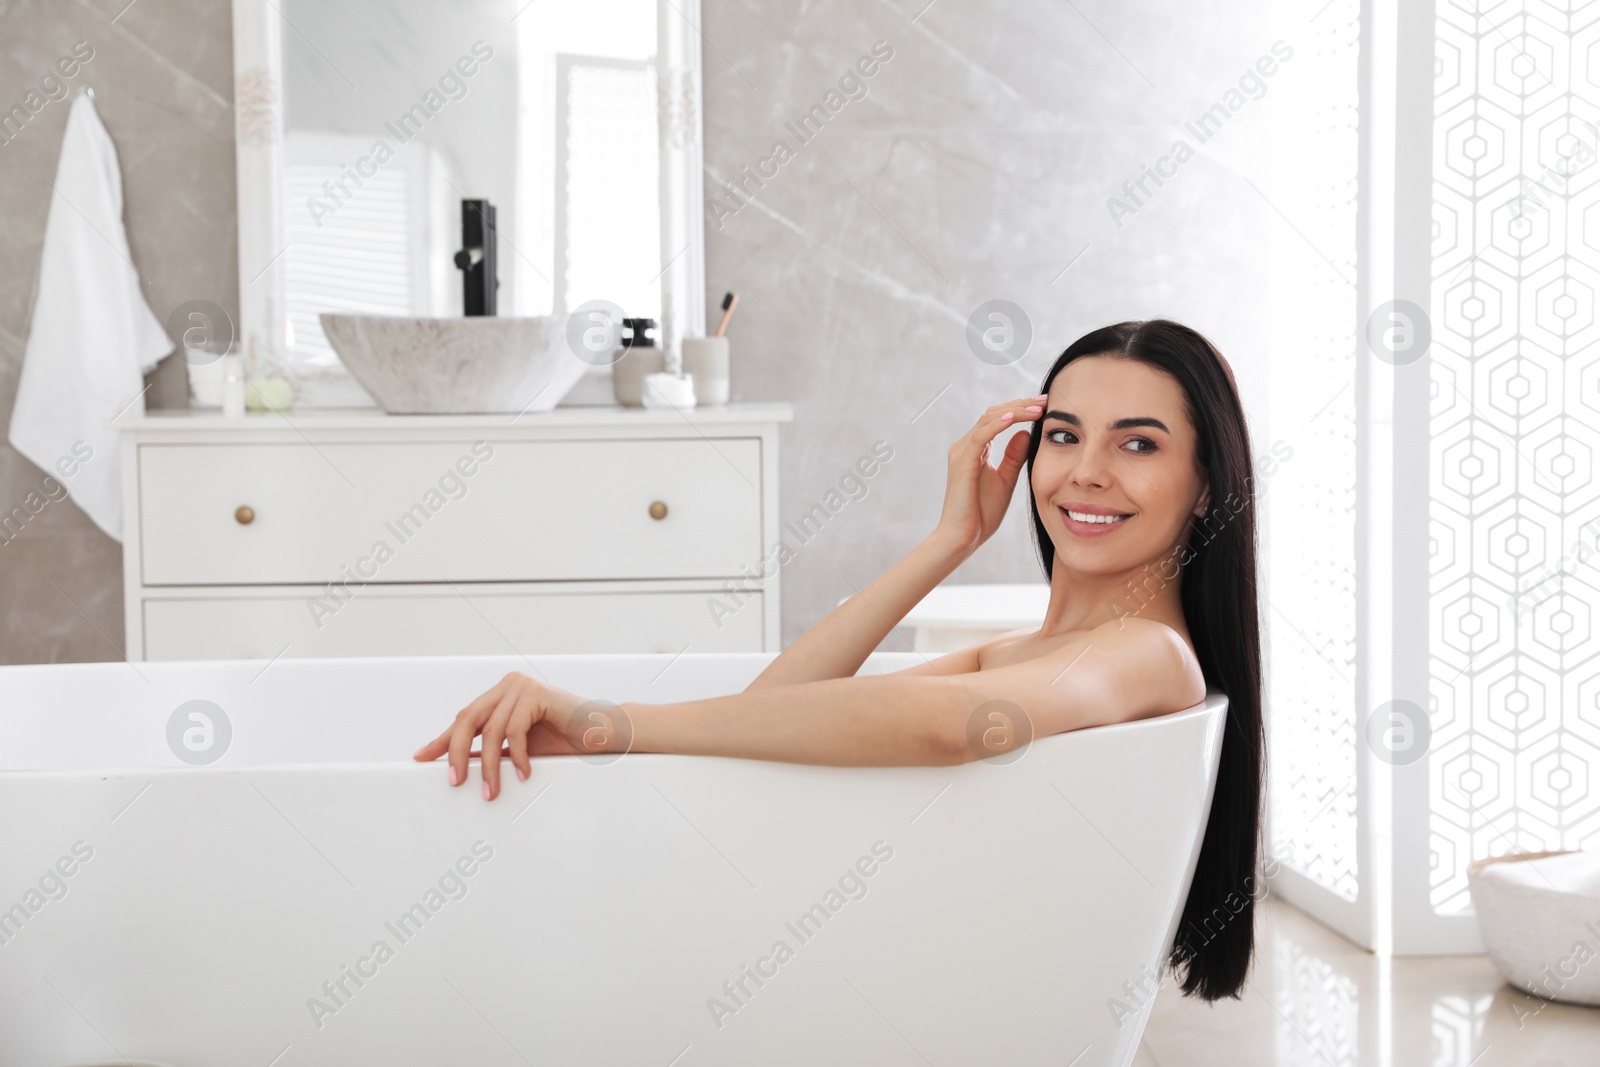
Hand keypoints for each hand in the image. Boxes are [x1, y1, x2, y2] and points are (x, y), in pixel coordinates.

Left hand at [412, 671, 602, 798]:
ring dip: (488, 765)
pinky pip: (514, 729)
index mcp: (500, 696)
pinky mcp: (536, 693)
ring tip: (491, 792)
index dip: (441, 740)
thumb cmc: (562, 742)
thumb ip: (491, 749)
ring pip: (490, 729)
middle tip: (454, 782)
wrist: (600, 735)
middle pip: (468, 720)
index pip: (463, 719)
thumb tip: (457, 765)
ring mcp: (521, 687)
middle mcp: (507, 686)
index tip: (420, 759)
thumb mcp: (518, 749)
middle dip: (455, 753)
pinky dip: (516, 756)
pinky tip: (524, 774)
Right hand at [932, 393, 1046, 555]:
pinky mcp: (963, 462)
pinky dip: (999, 425)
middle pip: (993, 414)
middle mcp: (965, 446)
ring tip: (1038, 408)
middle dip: (1021, 404)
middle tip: (1045, 401)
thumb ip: (1014, 457)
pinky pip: (982, 436)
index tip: (1045, 406)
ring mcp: (962, 453)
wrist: (962, 538)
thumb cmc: (981, 514)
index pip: (997, 419)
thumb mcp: (1006, 481)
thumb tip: (1026, 433)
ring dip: (1015, 411)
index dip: (1020, 409)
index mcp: (974, 450)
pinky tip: (1016, 419)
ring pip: (988, 419)